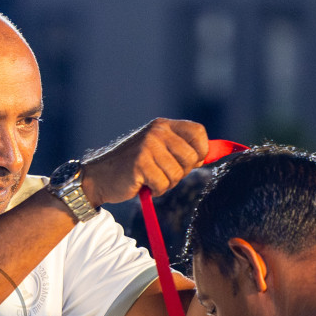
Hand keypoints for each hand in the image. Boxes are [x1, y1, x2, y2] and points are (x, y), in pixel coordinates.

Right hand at [81, 119, 209, 203]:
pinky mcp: (140, 163)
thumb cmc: (132, 166)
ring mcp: (148, 146)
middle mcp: (157, 131)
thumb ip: (182, 149)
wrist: (99, 176)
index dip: (200, 151)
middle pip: (191, 157)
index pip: (198, 133)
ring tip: (149, 178)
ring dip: (166, 183)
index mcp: (163, 125)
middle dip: (181, 172)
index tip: (190, 162)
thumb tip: (216, 152)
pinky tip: (142, 184)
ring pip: (177, 174)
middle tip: (162, 173)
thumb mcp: (158, 150)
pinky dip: (155, 190)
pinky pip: (163, 184)